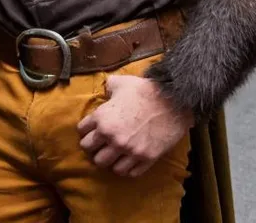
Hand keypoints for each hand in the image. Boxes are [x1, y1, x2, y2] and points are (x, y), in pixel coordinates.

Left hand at [78, 74, 192, 177]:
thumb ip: (108, 85)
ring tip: (114, 153)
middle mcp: (112, 137)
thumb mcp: (122, 82)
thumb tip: (105, 88)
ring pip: (107, 166)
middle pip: (90, 152)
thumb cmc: (145, 90)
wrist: (173, 101)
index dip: (86, 129)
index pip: (82, 132)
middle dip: (94, 147)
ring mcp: (128, 150)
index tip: (92, 129)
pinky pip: (128, 172)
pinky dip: (126, 167)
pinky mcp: (144, 158)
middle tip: (101, 143)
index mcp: (102, 118)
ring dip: (109, 159)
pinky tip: (128, 159)